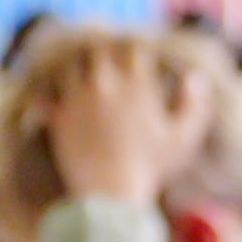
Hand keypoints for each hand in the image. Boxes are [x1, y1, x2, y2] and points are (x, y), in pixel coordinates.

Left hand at [32, 34, 202, 219]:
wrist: (111, 193)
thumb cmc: (152, 168)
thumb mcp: (184, 137)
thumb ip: (193, 103)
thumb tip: (194, 76)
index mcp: (136, 84)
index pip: (132, 48)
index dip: (132, 50)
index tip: (133, 58)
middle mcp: (105, 83)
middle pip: (97, 51)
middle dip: (101, 55)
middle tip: (103, 63)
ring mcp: (78, 98)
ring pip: (70, 66)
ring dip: (75, 68)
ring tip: (79, 75)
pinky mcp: (58, 116)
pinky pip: (47, 93)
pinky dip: (49, 92)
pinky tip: (53, 96)